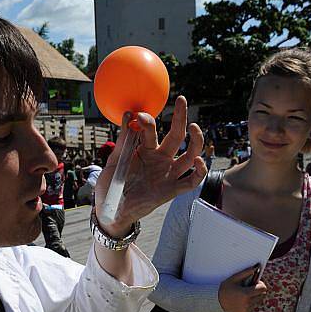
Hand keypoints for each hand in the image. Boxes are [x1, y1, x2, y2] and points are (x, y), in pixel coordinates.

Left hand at [94, 96, 205, 235]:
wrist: (111, 212)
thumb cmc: (110, 186)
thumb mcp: (113, 162)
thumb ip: (123, 141)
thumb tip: (128, 114)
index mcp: (145, 150)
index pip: (151, 130)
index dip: (148, 121)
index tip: (140, 115)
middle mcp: (160, 159)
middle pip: (176, 135)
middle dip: (180, 117)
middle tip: (181, 100)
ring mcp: (168, 174)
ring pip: (190, 154)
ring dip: (195, 140)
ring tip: (194, 127)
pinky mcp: (172, 190)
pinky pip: (192, 180)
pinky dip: (199, 171)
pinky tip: (198, 161)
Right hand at [218, 267, 266, 311]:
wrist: (216, 301)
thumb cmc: (225, 289)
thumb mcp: (234, 279)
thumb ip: (246, 273)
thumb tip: (256, 268)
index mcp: (246, 294)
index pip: (263, 288)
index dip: (261, 284)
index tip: (256, 283)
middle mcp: (247, 304)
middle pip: (262, 295)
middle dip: (258, 291)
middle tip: (250, 288)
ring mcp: (246, 310)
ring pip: (258, 302)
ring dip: (255, 297)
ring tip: (245, 295)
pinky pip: (252, 308)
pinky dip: (250, 304)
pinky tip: (242, 301)